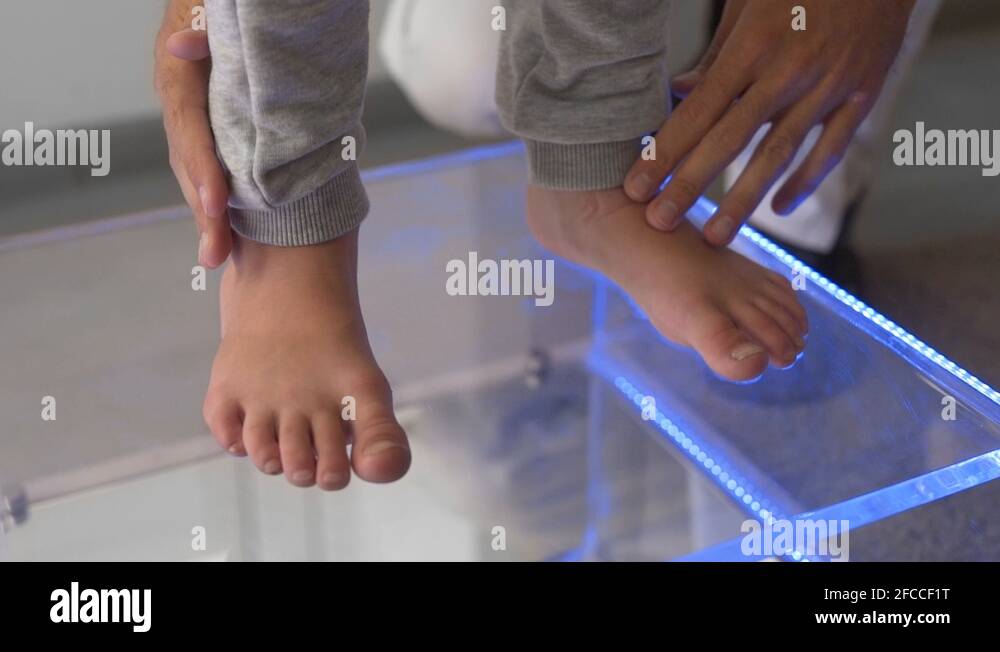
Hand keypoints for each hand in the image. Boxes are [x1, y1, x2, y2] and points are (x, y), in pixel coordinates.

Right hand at [155, 0, 230, 267]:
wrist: (221, 8)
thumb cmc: (228, 11)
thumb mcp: (212, 17)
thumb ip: (200, 36)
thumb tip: (176, 48)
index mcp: (180, 78)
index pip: (189, 130)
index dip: (202, 170)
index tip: (218, 205)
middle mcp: (180, 103)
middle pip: (188, 163)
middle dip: (203, 211)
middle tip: (215, 253)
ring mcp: (192, 118)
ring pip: (194, 172)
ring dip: (207, 215)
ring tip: (217, 255)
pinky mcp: (209, 129)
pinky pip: (210, 167)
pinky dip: (217, 200)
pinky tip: (226, 234)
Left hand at [625, 0, 914, 244]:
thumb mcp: (749, 4)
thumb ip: (715, 55)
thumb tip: (677, 92)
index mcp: (753, 46)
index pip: (698, 111)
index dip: (665, 152)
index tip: (635, 186)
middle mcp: (789, 71)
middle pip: (730, 140)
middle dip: (689, 185)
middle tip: (659, 221)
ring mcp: (829, 85)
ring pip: (779, 155)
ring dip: (743, 200)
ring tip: (715, 236)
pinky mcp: (863, 94)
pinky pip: (831, 149)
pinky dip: (805, 182)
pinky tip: (779, 210)